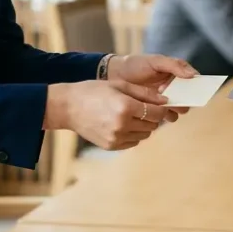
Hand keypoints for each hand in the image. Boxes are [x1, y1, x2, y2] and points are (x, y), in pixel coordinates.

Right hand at [43, 80, 171, 149]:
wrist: (68, 107)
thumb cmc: (94, 91)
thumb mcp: (119, 85)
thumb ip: (144, 93)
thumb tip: (165, 100)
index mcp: (126, 107)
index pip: (157, 113)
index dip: (161, 109)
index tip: (160, 105)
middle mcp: (122, 125)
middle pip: (152, 125)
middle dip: (152, 117)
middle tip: (143, 108)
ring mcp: (116, 138)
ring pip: (144, 135)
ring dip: (144, 126)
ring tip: (131, 115)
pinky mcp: (111, 146)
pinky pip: (133, 142)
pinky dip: (133, 134)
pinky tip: (123, 124)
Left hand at [107, 54, 196, 118]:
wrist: (114, 76)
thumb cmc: (135, 65)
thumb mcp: (155, 61)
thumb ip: (173, 65)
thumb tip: (193, 75)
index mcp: (176, 74)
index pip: (193, 81)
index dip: (196, 86)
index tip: (195, 90)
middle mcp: (173, 89)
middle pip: (188, 98)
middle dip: (185, 101)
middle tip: (176, 100)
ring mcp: (164, 101)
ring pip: (178, 109)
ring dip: (175, 110)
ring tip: (165, 107)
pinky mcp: (154, 111)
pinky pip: (164, 116)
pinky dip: (164, 116)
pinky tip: (156, 112)